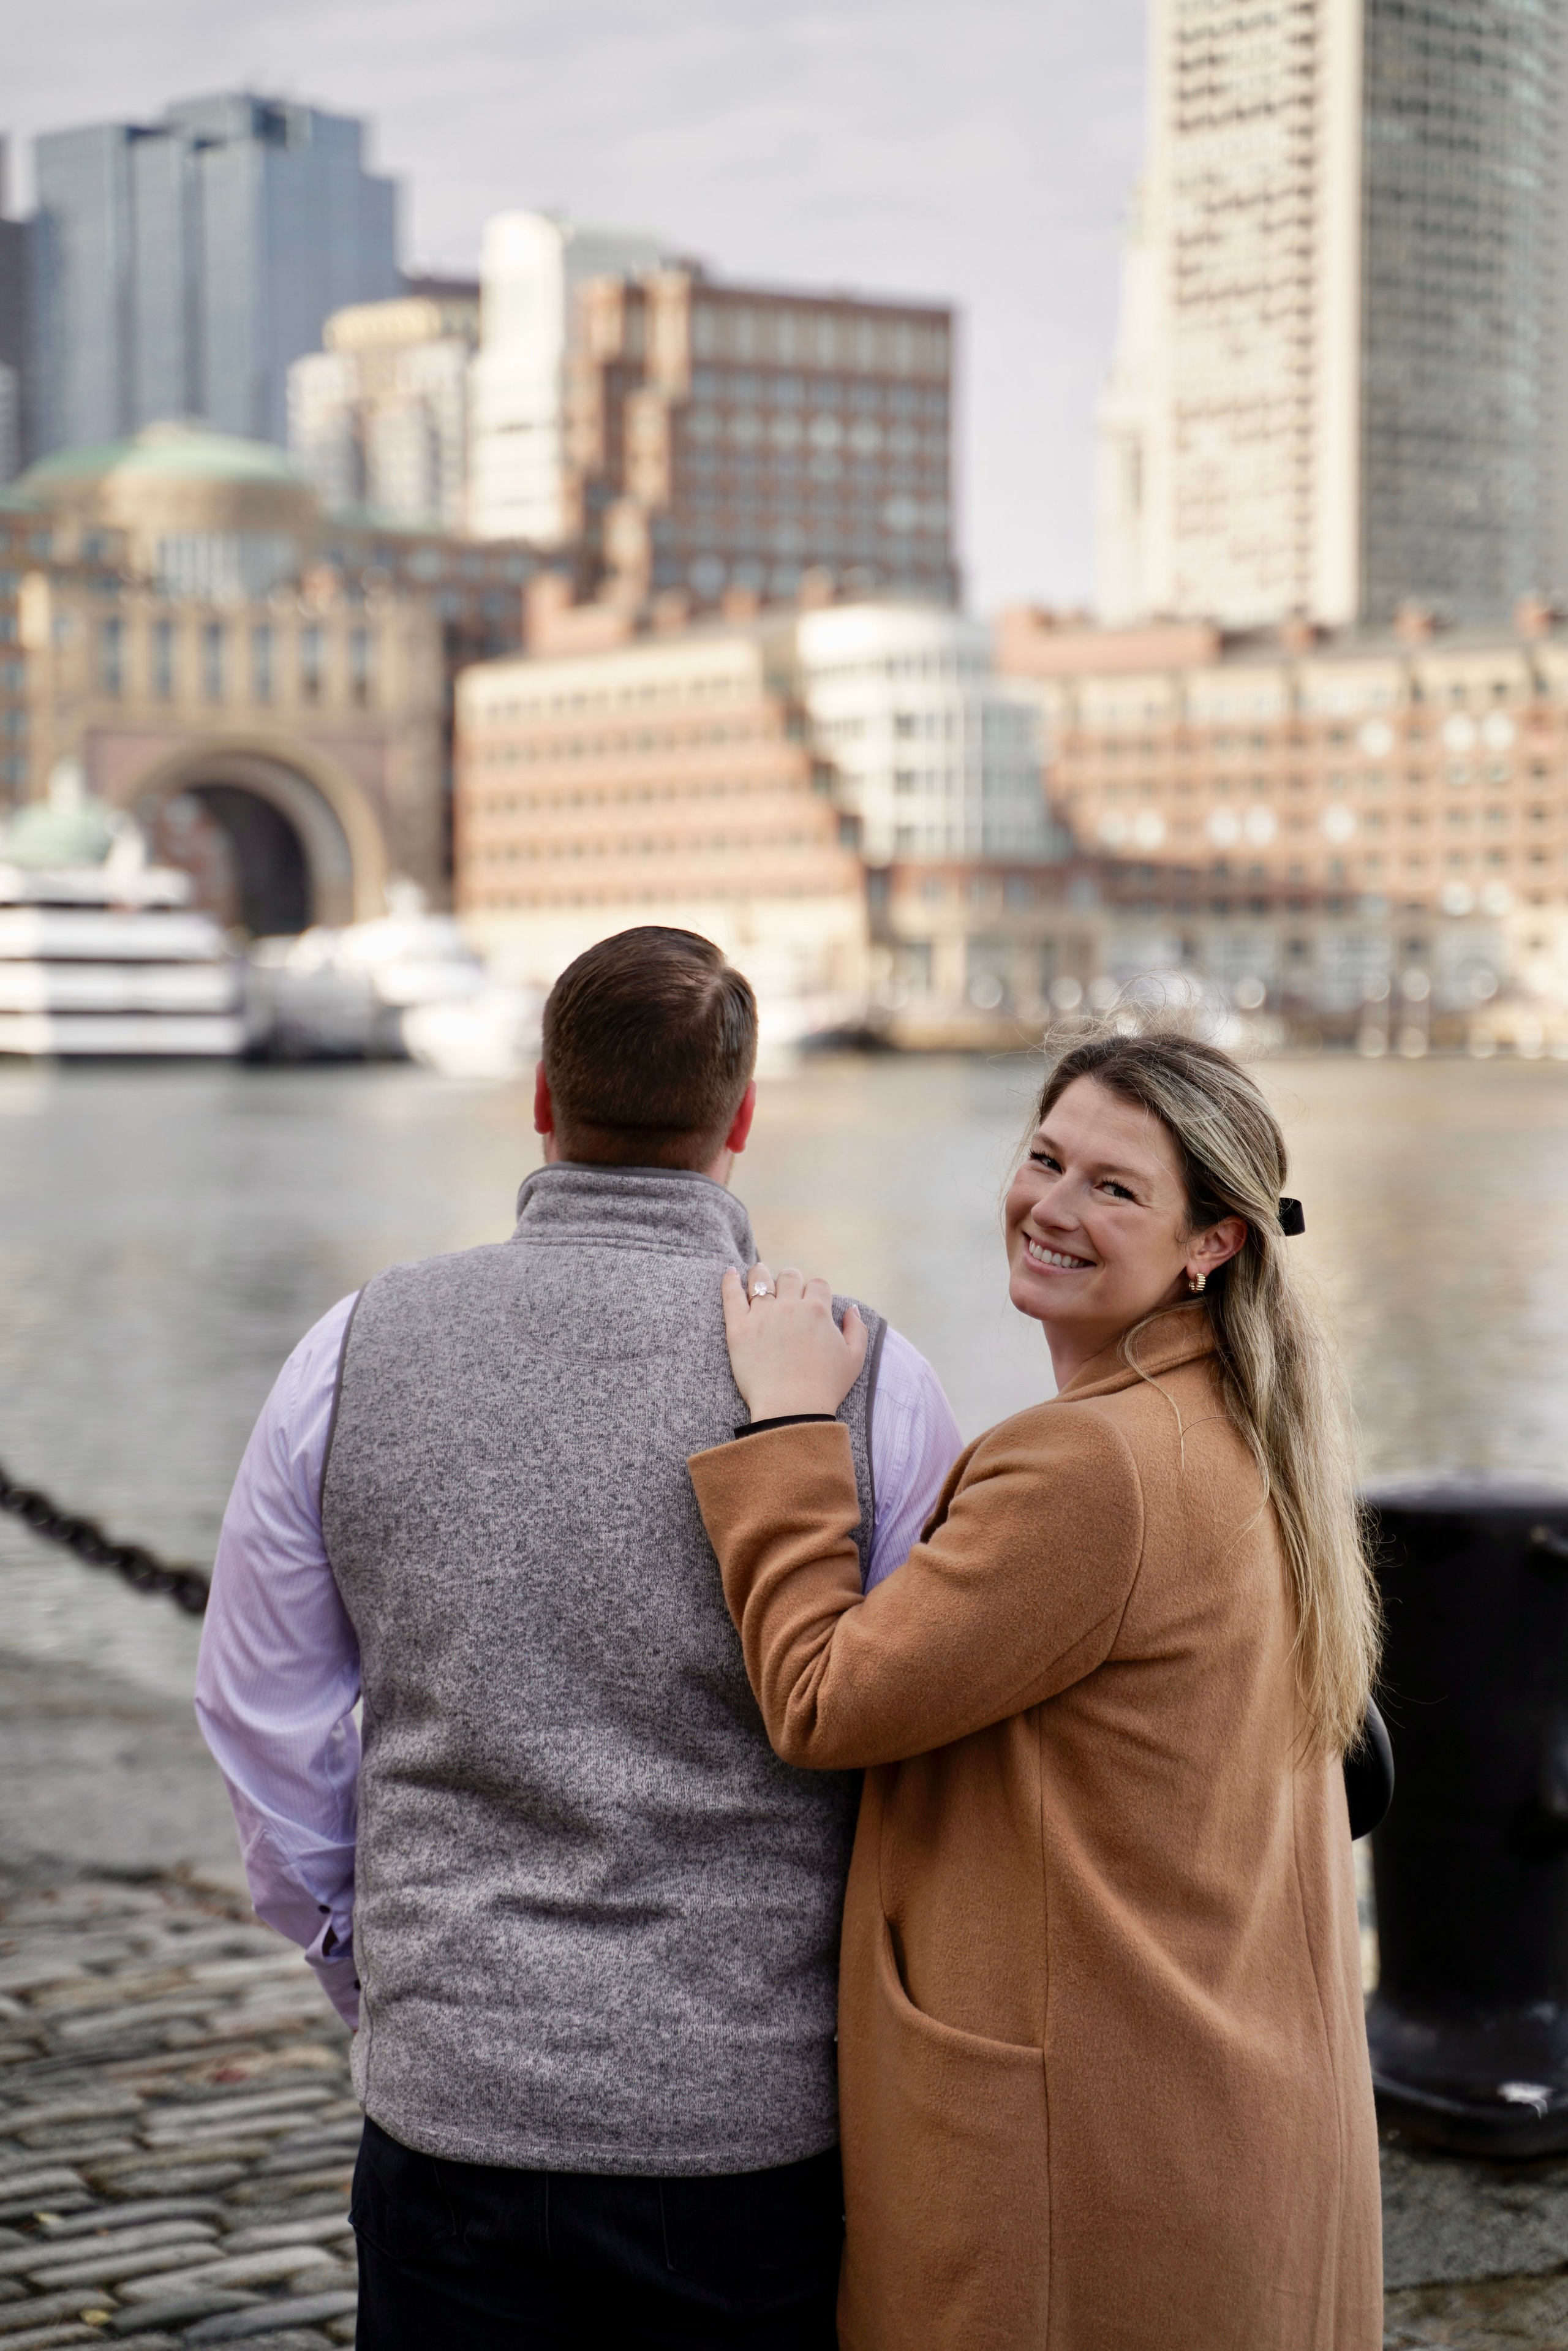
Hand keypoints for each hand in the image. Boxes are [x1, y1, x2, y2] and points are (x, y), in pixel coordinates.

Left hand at [721, 1263, 868, 1420]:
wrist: (791, 1411)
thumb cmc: (825, 1388)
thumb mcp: (854, 1359)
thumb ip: (857, 1329)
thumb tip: (851, 1308)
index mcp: (817, 1311)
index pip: (818, 1284)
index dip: (816, 1291)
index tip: (811, 1300)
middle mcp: (790, 1306)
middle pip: (789, 1276)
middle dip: (790, 1280)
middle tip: (785, 1289)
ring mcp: (762, 1315)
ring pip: (760, 1279)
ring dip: (761, 1274)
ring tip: (758, 1274)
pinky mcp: (738, 1328)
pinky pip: (731, 1294)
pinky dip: (730, 1280)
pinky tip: (730, 1272)